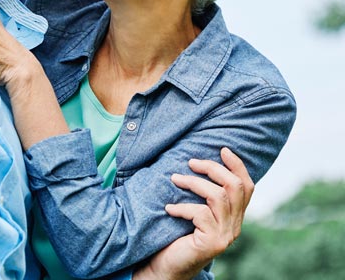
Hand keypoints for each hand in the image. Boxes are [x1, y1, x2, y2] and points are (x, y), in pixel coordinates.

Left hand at [135, 148, 253, 279]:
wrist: (168, 265)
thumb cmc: (176, 232)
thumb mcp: (194, 209)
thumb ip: (203, 192)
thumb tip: (195, 160)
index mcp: (233, 215)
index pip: (247, 186)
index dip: (238, 166)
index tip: (222, 149)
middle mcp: (234, 225)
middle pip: (236, 187)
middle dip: (213, 168)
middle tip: (191, 162)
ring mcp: (225, 235)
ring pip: (218, 197)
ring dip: (194, 183)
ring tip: (174, 178)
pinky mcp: (213, 243)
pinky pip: (200, 214)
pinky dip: (182, 207)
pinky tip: (168, 209)